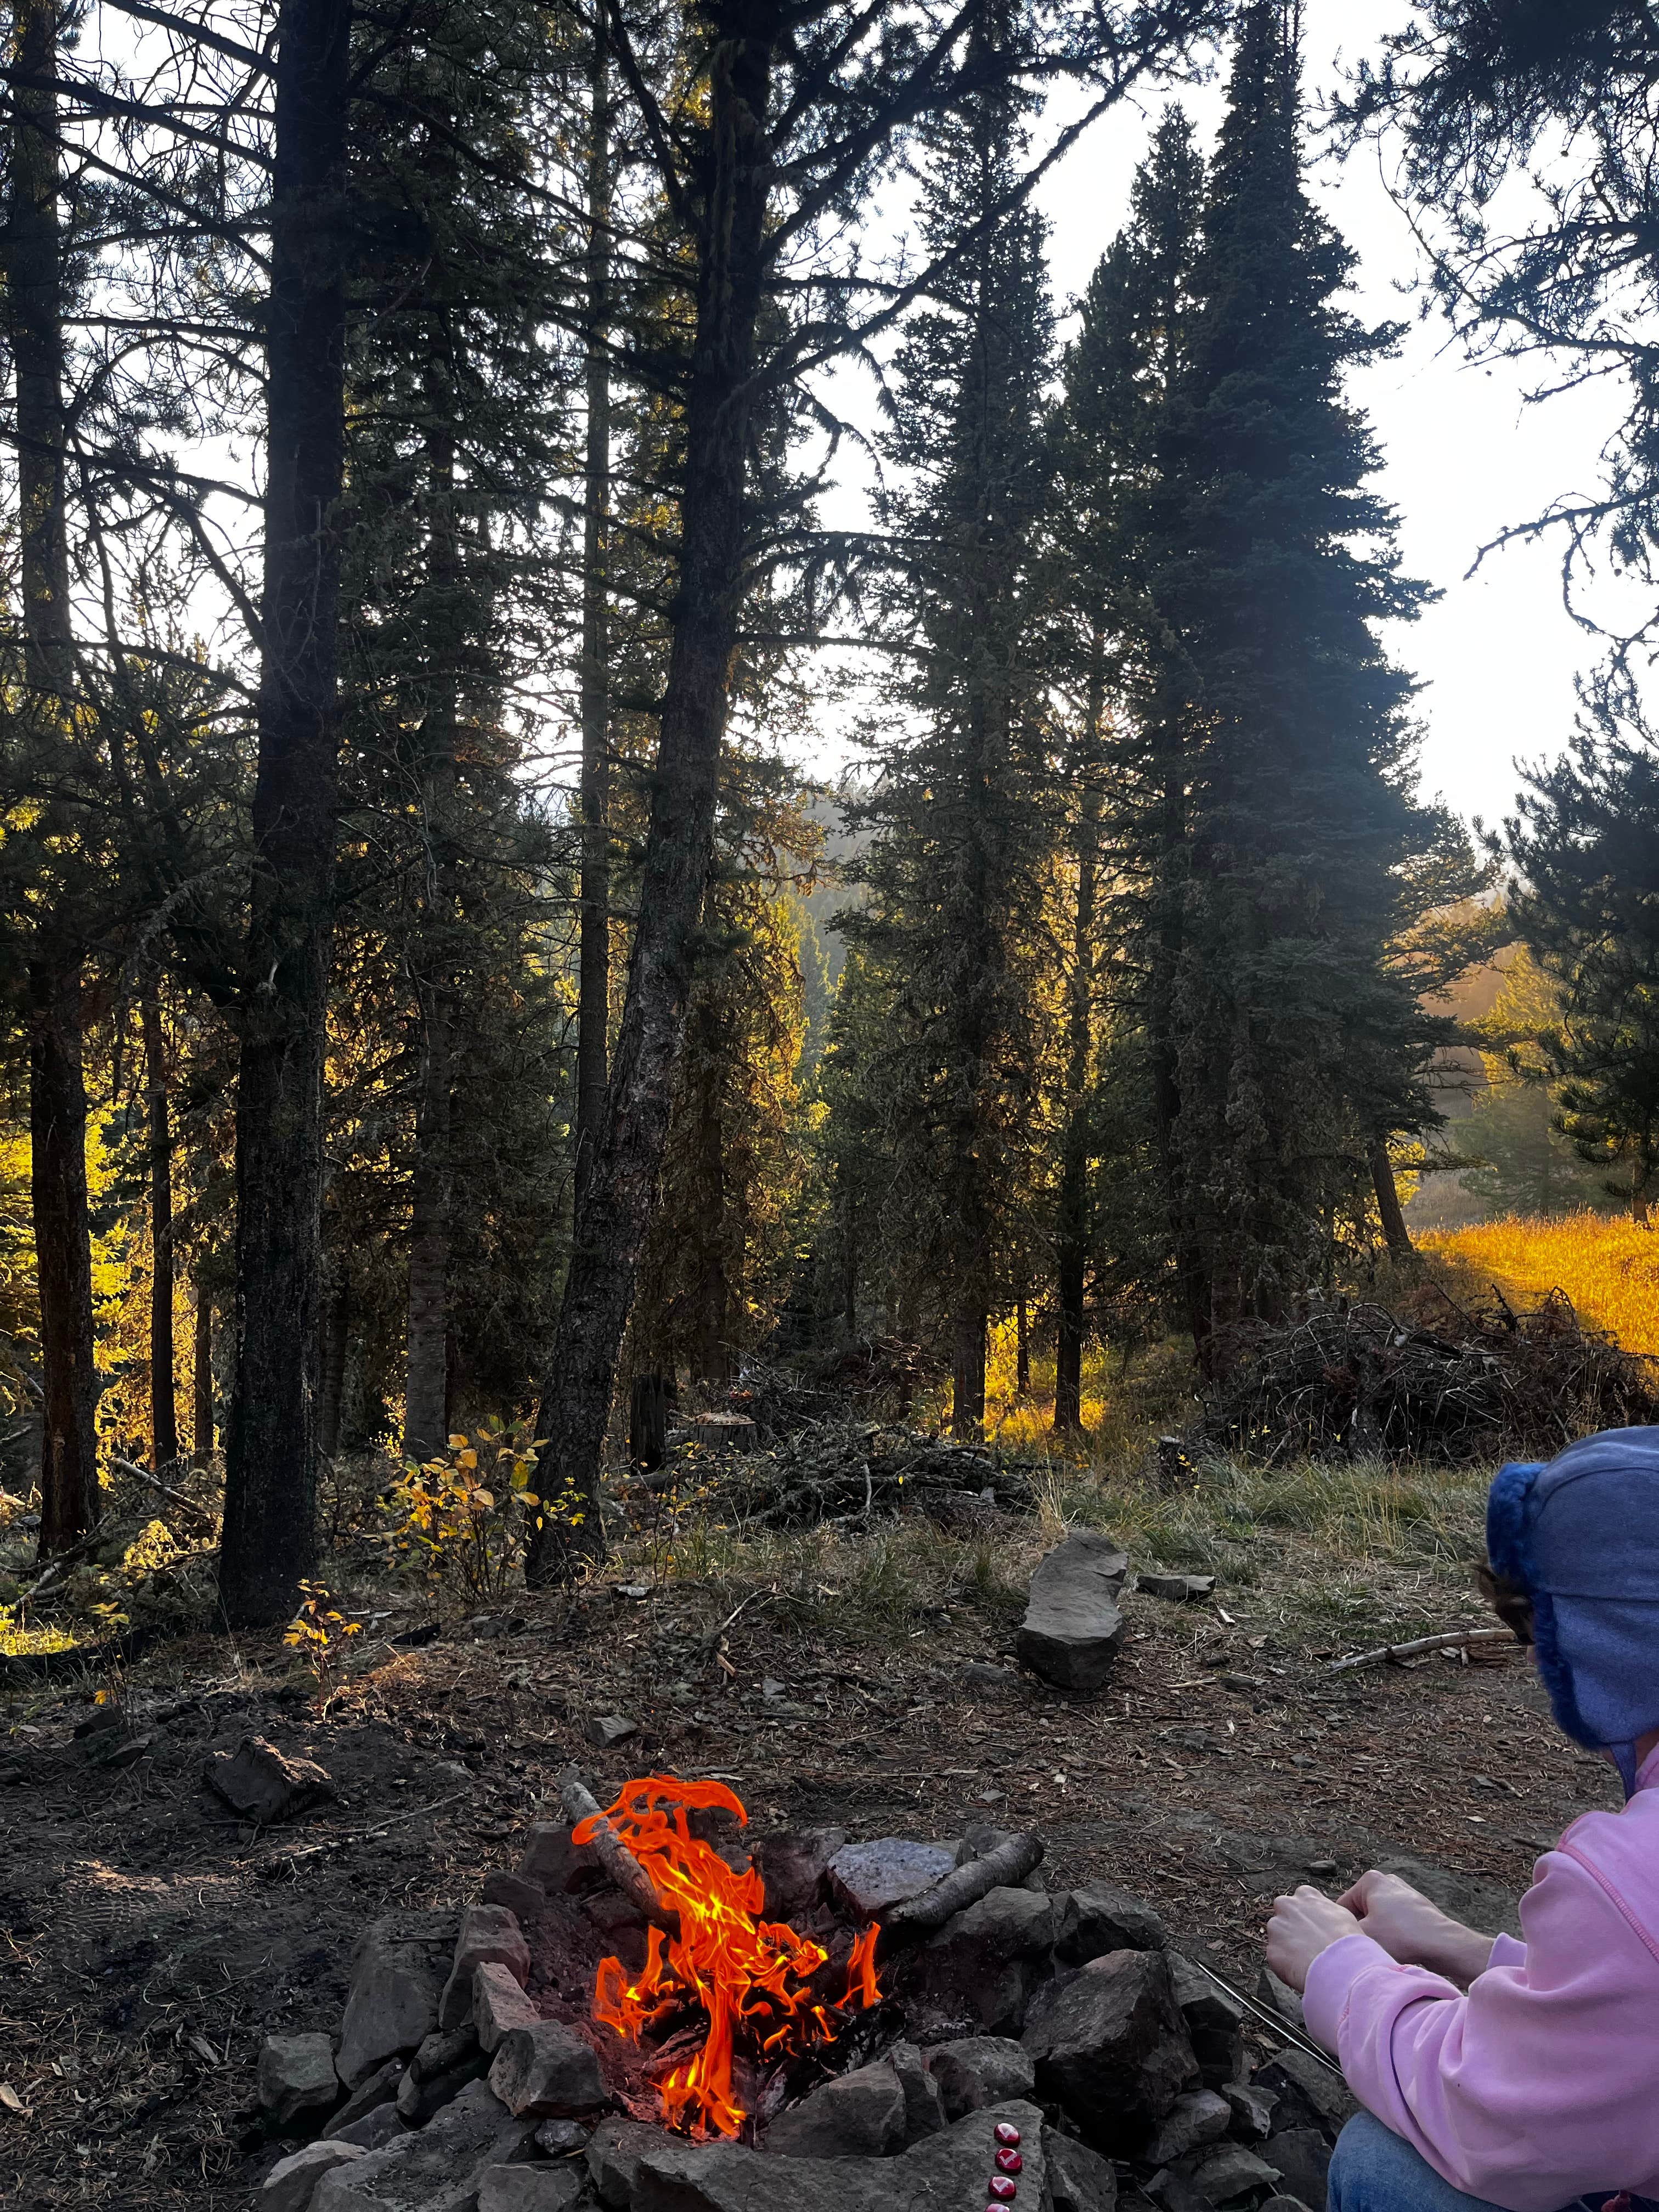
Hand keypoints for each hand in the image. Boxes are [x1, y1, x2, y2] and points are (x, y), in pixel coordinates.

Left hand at [1265, 1885, 1362, 1992]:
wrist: (1341, 1966)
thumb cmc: (1347, 1940)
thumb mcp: (1342, 1914)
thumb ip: (1324, 1909)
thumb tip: (1322, 1915)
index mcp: (1304, 1894)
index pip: (1299, 1901)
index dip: (1307, 1918)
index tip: (1314, 1930)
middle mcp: (1285, 1906)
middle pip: (1284, 1916)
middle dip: (1291, 1928)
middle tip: (1307, 1945)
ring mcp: (1276, 1928)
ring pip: (1278, 1938)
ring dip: (1288, 1947)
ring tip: (1308, 1961)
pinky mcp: (1272, 1950)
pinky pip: (1277, 1958)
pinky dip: (1286, 1966)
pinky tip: (1302, 1971)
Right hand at [1336, 1870, 1495, 1987]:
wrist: (1443, 1943)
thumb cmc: (1401, 1936)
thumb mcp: (1363, 1935)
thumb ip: (1341, 1932)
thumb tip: (1330, 1937)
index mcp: (1369, 1880)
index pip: (1343, 1907)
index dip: (1343, 1929)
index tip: (1349, 1946)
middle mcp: (1386, 1880)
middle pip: (1361, 1911)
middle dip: (1363, 1930)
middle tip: (1367, 1949)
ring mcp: (1404, 1892)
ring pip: (1378, 1918)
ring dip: (1378, 1934)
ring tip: (1384, 1950)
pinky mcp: (1417, 1906)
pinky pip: (1395, 1921)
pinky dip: (1394, 1934)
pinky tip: (1399, 1949)